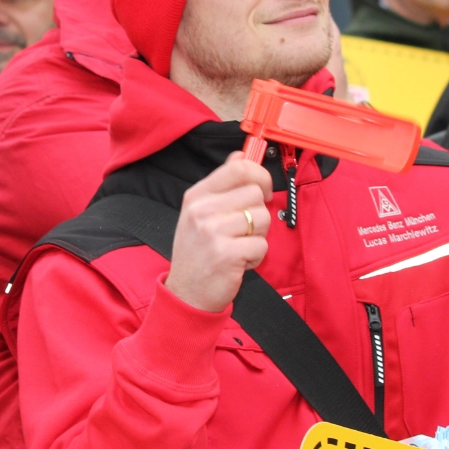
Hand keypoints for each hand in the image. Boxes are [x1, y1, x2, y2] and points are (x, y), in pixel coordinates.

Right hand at [163, 152, 272, 311]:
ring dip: (258, 236)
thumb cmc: (197, 253)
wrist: (186, 293)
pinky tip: (240, 262)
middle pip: (256, 193)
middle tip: (244, 230)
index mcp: (197, 196)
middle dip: (258, 213)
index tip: (263, 189)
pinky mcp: (227, 254)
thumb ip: (222, 185)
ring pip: (262, 218)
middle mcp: (203, 210)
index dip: (260, 175)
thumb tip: (243, 155)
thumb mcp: (199, 213)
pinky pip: (262, 244)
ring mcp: (214, 231)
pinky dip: (256, 256)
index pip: (238, 167)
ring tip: (239, 247)